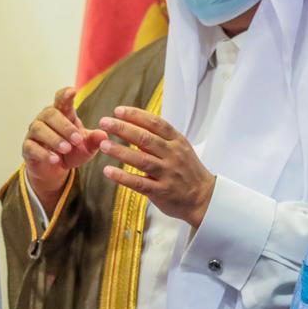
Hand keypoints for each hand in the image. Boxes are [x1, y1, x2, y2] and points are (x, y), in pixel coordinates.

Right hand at [22, 87, 106, 213]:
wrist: (56, 169)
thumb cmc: (73, 151)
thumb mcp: (87, 147)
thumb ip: (94, 140)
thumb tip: (104, 134)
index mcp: (62, 113)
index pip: (61, 99)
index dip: (65, 94)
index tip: (73, 91)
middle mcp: (45, 119)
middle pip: (50, 113)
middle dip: (65, 126)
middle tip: (77, 140)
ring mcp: (34, 132)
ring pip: (39, 129)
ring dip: (54, 139)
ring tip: (67, 149)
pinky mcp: (27, 147)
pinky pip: (31, 146)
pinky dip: (43, 153)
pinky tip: (55, 160)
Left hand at [98, 106, 216, 228]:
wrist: (204, 198)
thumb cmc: (187, 170)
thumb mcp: (180, 148)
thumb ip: (159, 138)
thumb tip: (133, 124)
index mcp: (177, 141)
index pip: (155, 123)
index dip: (136, 115)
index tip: (118, 111)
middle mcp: (173, 155)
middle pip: (145, 139)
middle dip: (123, 129)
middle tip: (104, 122)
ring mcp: (168, 174)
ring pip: (141, 160)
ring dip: (120, 151)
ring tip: (103, 144)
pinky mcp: (162, 192)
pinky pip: (139, 183)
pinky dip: (123, 177)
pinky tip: (108, 171)